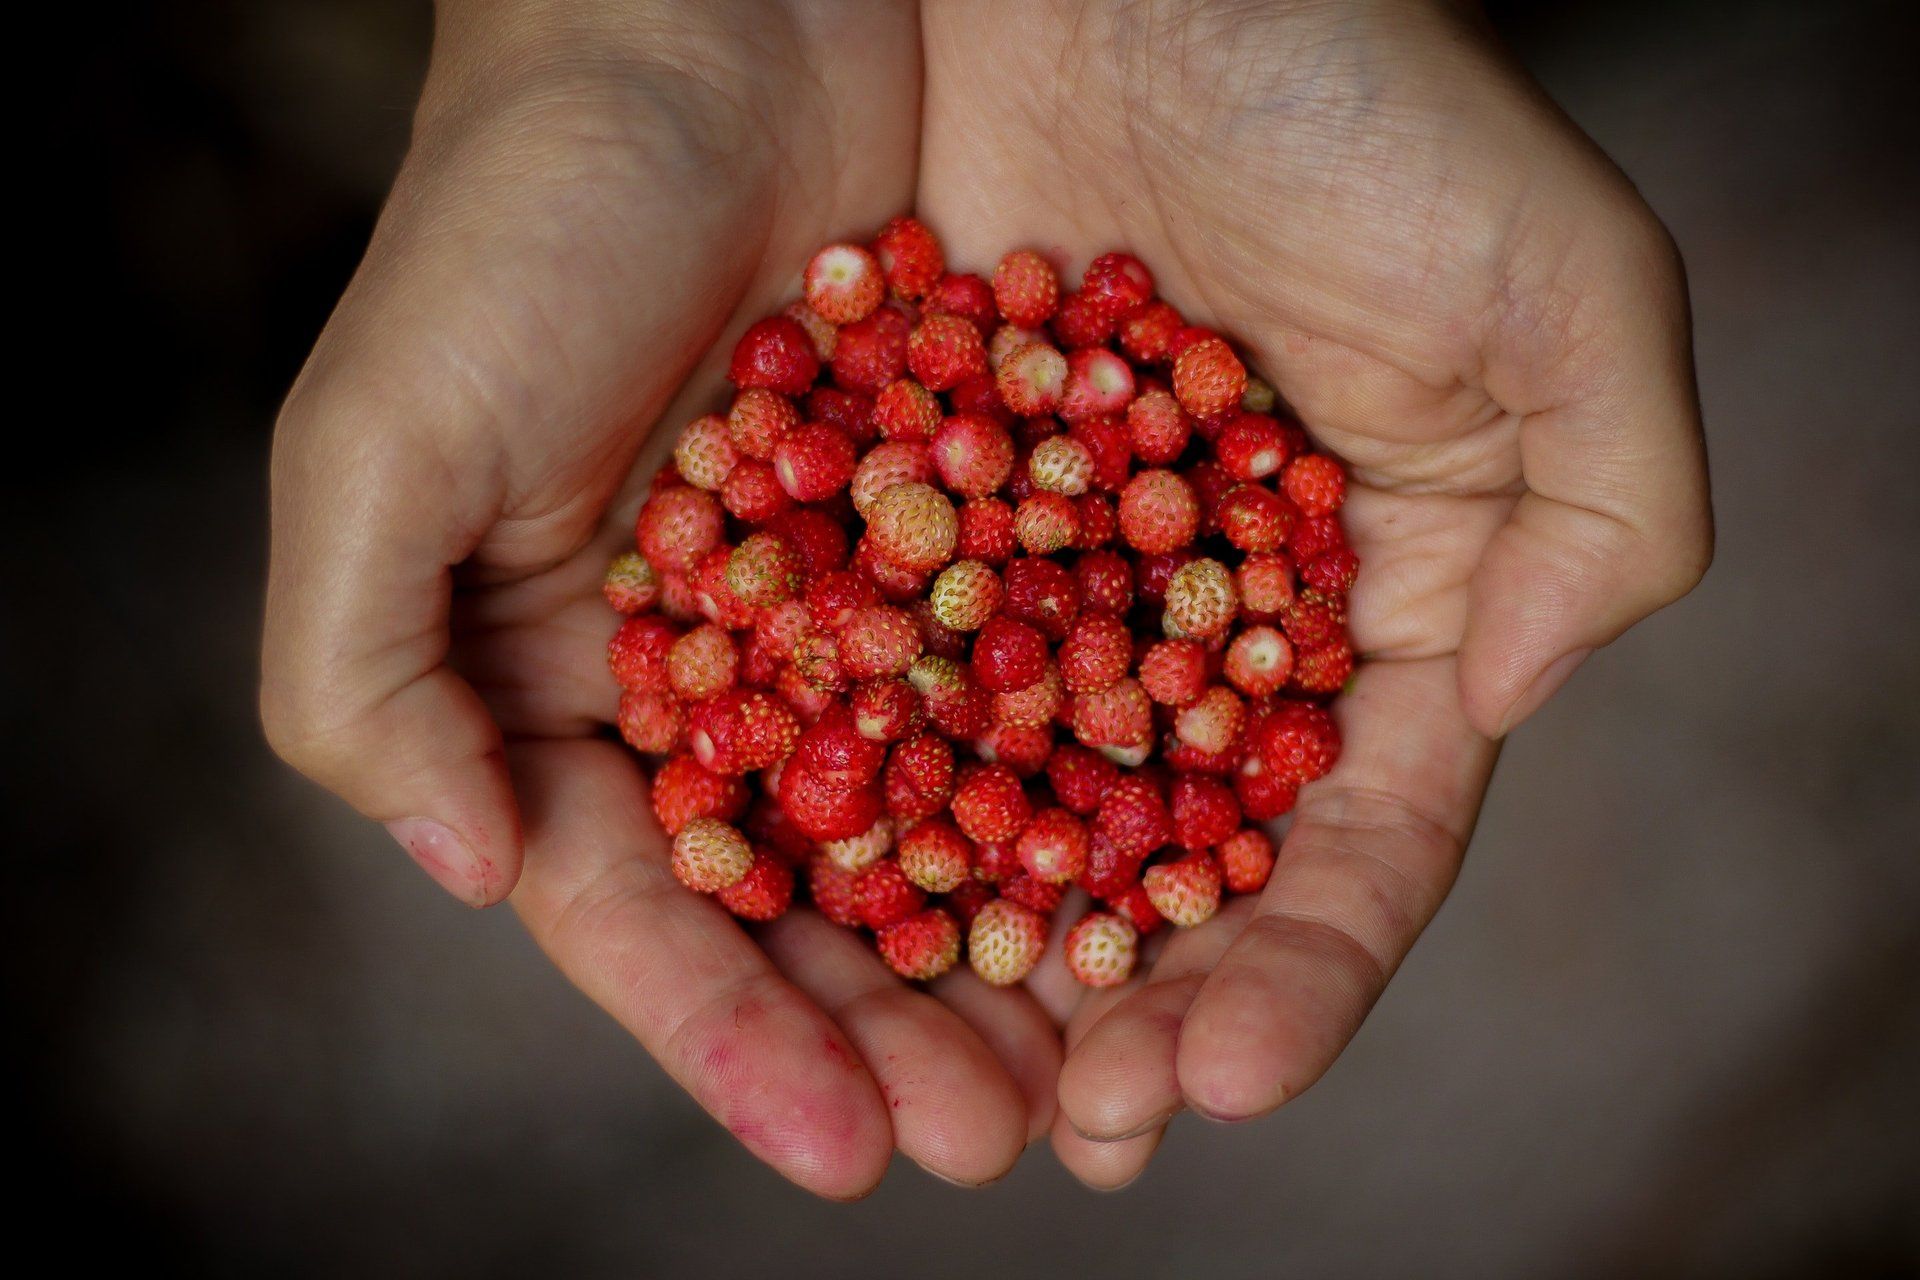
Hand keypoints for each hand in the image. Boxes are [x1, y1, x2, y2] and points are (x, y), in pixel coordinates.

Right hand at [262, 0, 1057, 1194]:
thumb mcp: (382, 444)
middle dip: (909, 1030)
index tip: (844, 1148)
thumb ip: (369, 678)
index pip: (659, 915)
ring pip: (964, 815)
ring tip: (1114, 1063)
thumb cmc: (515, 216)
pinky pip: (1069, 673)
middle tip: (1007, 1134)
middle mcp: (738, 674)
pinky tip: (1181, 867)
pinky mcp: (1006, 516)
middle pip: (830, 901)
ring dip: (1027, 948)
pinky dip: (1113, 778)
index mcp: (576, 693)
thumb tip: (471, 882)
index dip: (739, 1042)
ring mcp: (878, 604)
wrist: (717, 8)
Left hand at [918, 0, 1711, 1185]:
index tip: (1218, 1070)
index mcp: (1378, 608)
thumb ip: (1613, 507)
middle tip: (1067, 1125)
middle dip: (1128, 1005)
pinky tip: (810, 901)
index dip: (1301, 970)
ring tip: (934, 1087)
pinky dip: (850, 795)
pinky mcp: (914, 520)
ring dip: (979, 956)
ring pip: (1014, 811)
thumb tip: (1519, 694)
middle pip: (1173, 864)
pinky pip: (874, 683)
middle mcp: (1210, 623)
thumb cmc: (1364, 94)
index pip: (1355, 838)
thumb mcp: (1563, 286)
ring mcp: (1056, 582)